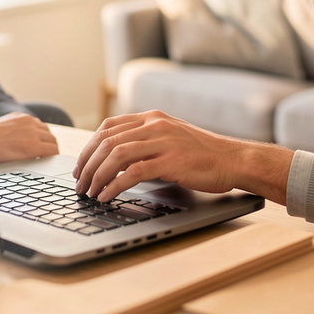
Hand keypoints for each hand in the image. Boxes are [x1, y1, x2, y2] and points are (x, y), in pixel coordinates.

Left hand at [0, 112, 59, 163]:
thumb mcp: (19, 162)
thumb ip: (34, 158)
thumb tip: (43, 159)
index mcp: (33, 146)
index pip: (54, 150)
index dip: (54, 156)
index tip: (50, 159)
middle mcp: (33, 131)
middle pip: (52, 138)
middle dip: (51, 146)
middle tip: (47, 153)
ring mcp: (26, 121)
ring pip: (45, 128)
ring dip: (45, 136)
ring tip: (39, 143)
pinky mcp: (20, 115)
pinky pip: (34, 121)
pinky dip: (35, 127)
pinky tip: (29, 133)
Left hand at [72, 110, 293, 203]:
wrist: (233, 160)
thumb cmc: (203, 155)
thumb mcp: (171, 138)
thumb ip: (146, 141)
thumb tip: (116, 159)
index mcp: (152, 117)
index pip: (108, 127)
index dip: (89, 147)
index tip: (81, 166)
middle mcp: (155, 124)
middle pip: (107, 141)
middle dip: (88, 164)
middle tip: (80, 184)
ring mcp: (163, 141)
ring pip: (116, 155)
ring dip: (97, 176)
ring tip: (89, 192)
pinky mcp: (171, 161)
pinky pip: (133, 172)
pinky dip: (114, 185)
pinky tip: (107, 196)